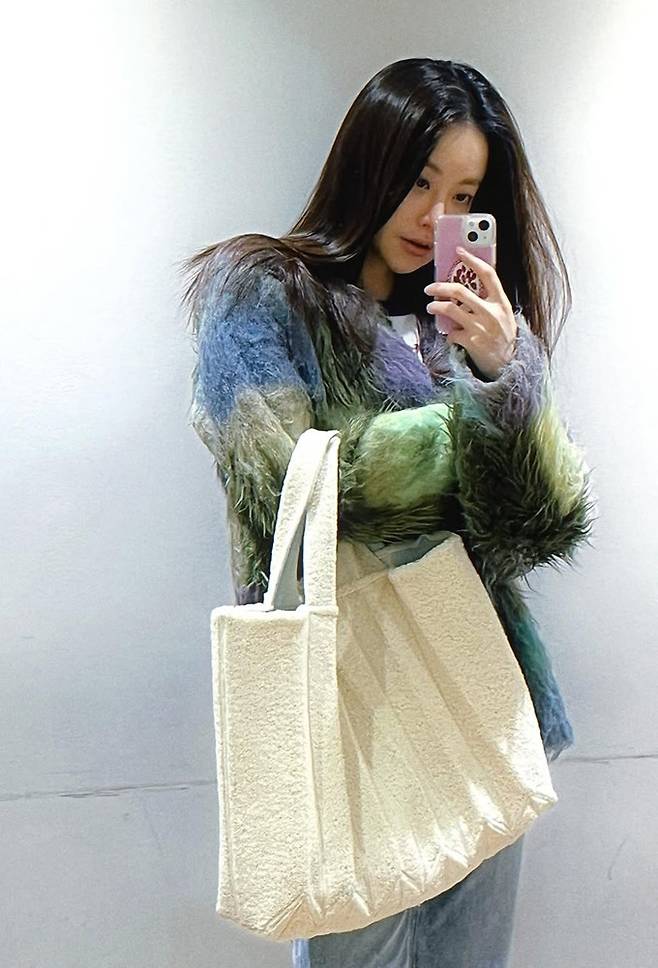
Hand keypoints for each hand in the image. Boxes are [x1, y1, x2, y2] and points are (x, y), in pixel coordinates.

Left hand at [424, 247, 517, 380]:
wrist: (509, 365)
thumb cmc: (504, 338)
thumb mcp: (504, 315)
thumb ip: (489, 301)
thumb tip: (466, 287)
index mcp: (502, 302)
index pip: (488, 274)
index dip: (473, 260)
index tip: (459, 251)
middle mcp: (492, 312)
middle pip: (460, 291)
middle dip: (440, 287)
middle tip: (429, 288)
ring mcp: (481, 327)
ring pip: (450, 309)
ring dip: (435, 307)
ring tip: (431, 307)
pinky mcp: (471, 341)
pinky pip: (451, 333)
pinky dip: (448, 334)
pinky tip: (452, 336)